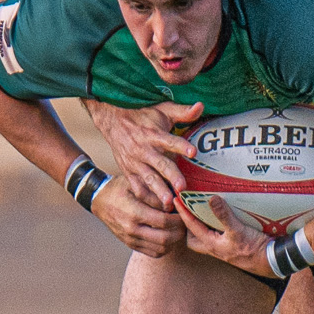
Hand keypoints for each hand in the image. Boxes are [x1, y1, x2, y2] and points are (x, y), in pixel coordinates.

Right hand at [85, 99, 203, 207]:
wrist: (112, 121)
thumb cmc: (142, 115)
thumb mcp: (162, 109)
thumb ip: (182, 111)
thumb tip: (200, 105)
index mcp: (154, 134)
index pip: (170, 141)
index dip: (181, 146)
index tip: (193, 152)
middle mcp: (144, 150)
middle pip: (160, 164)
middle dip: (171, 176)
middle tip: (181, 187)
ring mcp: (136, 163)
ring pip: (148, 179)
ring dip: (158, 191)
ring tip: (168, 202)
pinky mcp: (129, 172)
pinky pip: (137, 187)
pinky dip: (146, 197)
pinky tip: (156, 208)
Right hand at [91, 175, 185, 255]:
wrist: (99, 200)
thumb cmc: (119, 188)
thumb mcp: (135, 183)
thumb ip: (154, 192)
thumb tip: (175, 200)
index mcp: (134, 212)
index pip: (164, 221)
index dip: (179, 218)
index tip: (184, 211)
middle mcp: (132, 229)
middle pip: (165, 238)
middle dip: (180, 231)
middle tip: (185, 221)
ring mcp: (131, 239)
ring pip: (161, 248)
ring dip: (174, 240)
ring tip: (179, 228)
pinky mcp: (131, 245)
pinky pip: (154, 253)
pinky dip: (166, 247)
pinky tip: (169, 235)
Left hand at [175, 194, 273, 276]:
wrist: (270, 261)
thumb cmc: (253, 248)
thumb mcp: (238, 230)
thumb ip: (224, 215)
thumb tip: (211, 199)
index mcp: (211, 244)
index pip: (191, 226)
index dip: (183, 212)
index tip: (176, 199)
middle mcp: (215, 248)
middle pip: (192, 239)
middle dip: (188, 227)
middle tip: (188, 212)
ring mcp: (224, 249)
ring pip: (205, 239)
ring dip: (202, 227)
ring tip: (203, 213)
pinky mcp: (233, 247)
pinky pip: (218, 237)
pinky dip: (215, 228)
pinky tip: (222, 220)